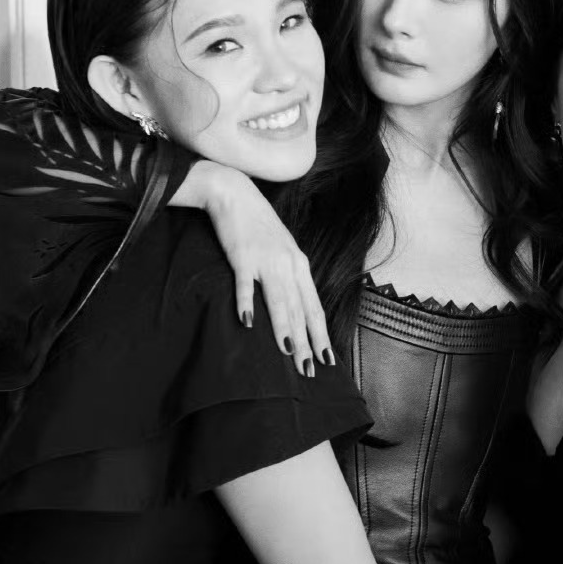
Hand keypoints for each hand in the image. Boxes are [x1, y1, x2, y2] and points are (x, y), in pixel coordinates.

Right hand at [173, 162, 332, 375]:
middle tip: (310, 369)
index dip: (321, 334)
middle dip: (307, 342)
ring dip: (284, 329)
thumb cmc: (258, 226)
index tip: (328, 360)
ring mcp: (266, 261)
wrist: (235, 194)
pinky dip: (247, 302)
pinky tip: (248, 323)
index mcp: (299, 266)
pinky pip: (245, 284)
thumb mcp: (282, 251)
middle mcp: (288, 265)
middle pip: (299, 310)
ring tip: (290, 353)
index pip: (314, 307)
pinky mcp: (242, 256)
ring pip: (279, 301)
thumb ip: (290, 277)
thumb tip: (296, 308)